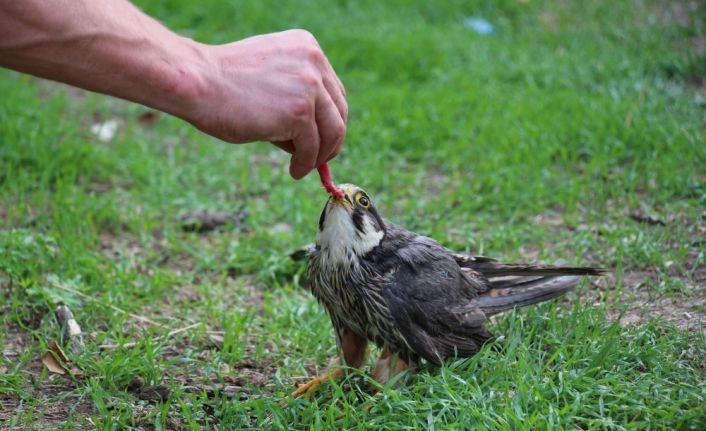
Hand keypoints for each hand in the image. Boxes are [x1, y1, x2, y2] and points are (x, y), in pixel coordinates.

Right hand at [186, 30, 347, 178]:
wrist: (196, 82)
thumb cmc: (221, 83)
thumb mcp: (268, 78)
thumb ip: (293, 94)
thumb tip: (314, 136)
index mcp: (307, 47)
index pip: (333, 90)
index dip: (330, 118)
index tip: (322, 138)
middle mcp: (314, 62)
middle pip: (339, 111)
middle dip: (331, 140)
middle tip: (318, 159)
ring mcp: (309, 86)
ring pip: (333, 131)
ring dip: (321, 155)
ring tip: (305, 168)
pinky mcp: (300, 112)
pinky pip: (312, 147)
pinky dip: (305, 164)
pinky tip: (294, 170)